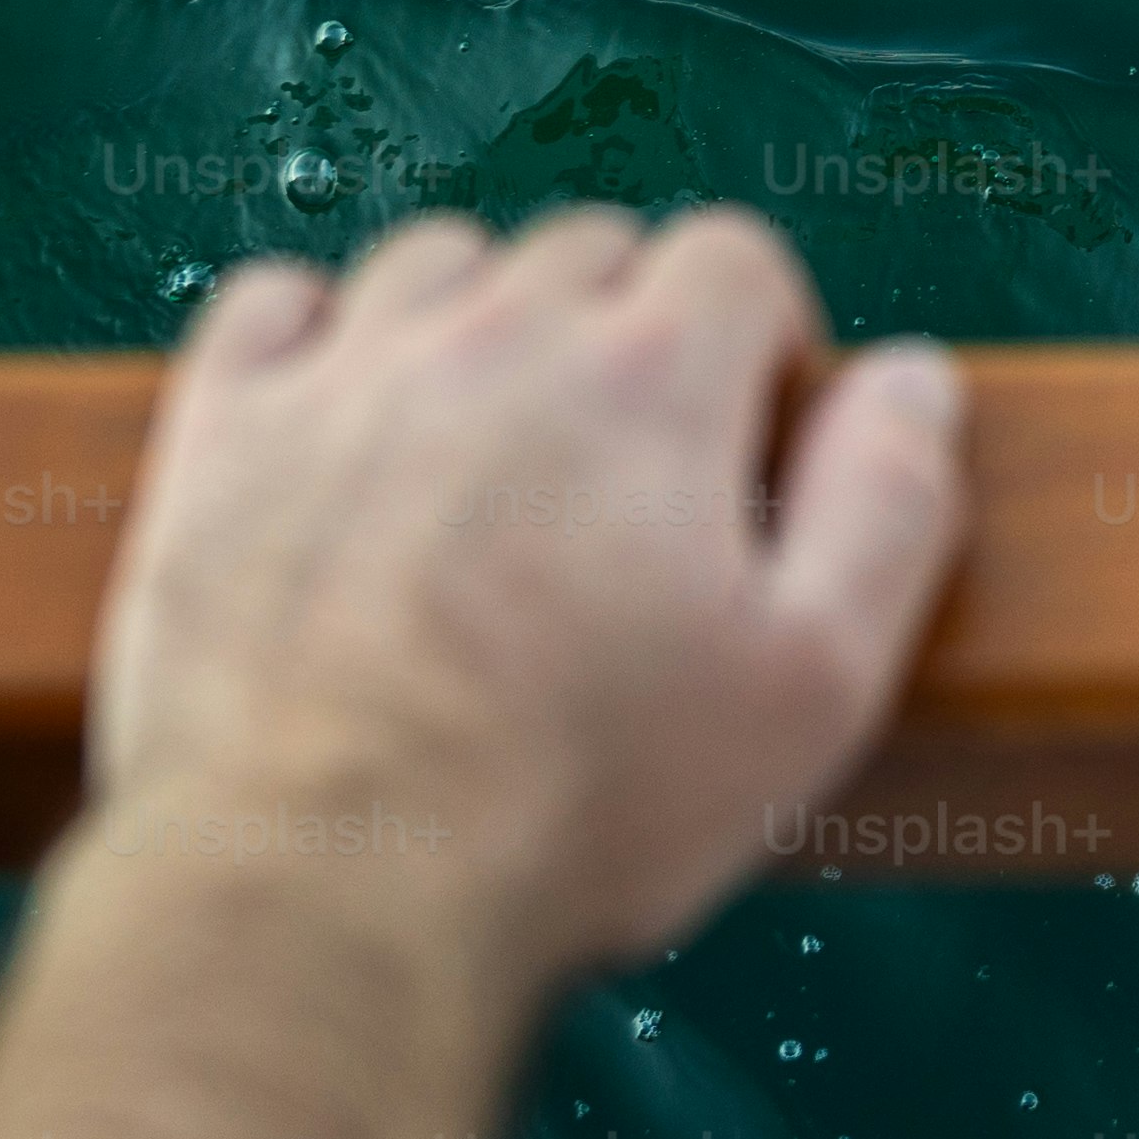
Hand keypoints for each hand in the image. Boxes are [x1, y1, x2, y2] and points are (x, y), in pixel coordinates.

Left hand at [81, 206, 968, 965]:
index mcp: (653, 379)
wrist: (323, 886)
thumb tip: (917, 380)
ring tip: (493, 458)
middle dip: (628, 334)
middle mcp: (495, 335)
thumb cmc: (579, 806)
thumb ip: (887, 509)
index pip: (736, 257)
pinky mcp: (221, 436)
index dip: (762, 341)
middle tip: (630, 485)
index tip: (748, 448)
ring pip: (438, 264)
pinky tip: (348, 423)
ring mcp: (345, 375)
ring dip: (482, 324)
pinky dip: (323, 336)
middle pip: (588, 252)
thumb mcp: (812, 688)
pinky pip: (276, 302)